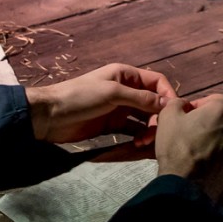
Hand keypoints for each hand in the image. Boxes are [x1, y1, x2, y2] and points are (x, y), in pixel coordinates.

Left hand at [25, 63, 178, 145]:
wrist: (49, 116)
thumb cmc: (80, 97)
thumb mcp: (112, 93)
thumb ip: (141, 98)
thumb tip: (167, 104)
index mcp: (126, 75)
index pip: (157, 82)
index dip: (168, 95)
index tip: (174, 112)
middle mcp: (126, 90)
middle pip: (153, 102)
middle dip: (158, 117)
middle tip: (155, 134)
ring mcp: (119, 108)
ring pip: (144, 118)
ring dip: (149, 130)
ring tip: (144, 143)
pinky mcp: (112, 125)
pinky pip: (133, 131)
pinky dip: (139, 137)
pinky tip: (139, 146)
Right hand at [155, 93, 222, 201]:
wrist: (185, 184)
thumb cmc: (177, 147)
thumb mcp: (168, 116)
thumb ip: (177, 103)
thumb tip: (183, 105)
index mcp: (222, 110)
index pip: (213, 99)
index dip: (197, 106)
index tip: (185, 116)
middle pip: (220, 119)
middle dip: (206, 123)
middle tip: (188, 132)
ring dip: (212, 139)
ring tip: (194, 149)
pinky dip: (215, 155)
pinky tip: (200, 162)